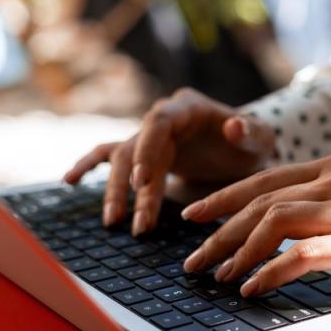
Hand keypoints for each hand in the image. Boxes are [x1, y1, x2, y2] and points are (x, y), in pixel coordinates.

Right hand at [63, 88, 274, 234]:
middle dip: (130, 185)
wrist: (245, 148)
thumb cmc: (252, 142)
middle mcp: (163, 118)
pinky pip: (108, 154)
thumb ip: (252, 132)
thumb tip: (234, 126)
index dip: (147, 150)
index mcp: (187, 108)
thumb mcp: (261, 138)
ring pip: (121, 159)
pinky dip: (88, 165)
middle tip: (132, 221)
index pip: (158, 123)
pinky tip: (69, 181)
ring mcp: (150, 136)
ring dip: (115, 190)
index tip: (144, 182)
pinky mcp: (144, 153)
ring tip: (113, 222)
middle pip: (135, 147)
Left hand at [181, 154, 330, 295]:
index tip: (195, 215)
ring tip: (219, 277)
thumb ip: (328, 199)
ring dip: (238, 252)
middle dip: (218, 231)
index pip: (265, 178)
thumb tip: (285, 220)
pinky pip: (303, 254)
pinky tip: (253, 288)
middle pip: (260, 200)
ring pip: (274, 221)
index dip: (223, 196)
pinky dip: (270, 271)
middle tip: (193, 259)